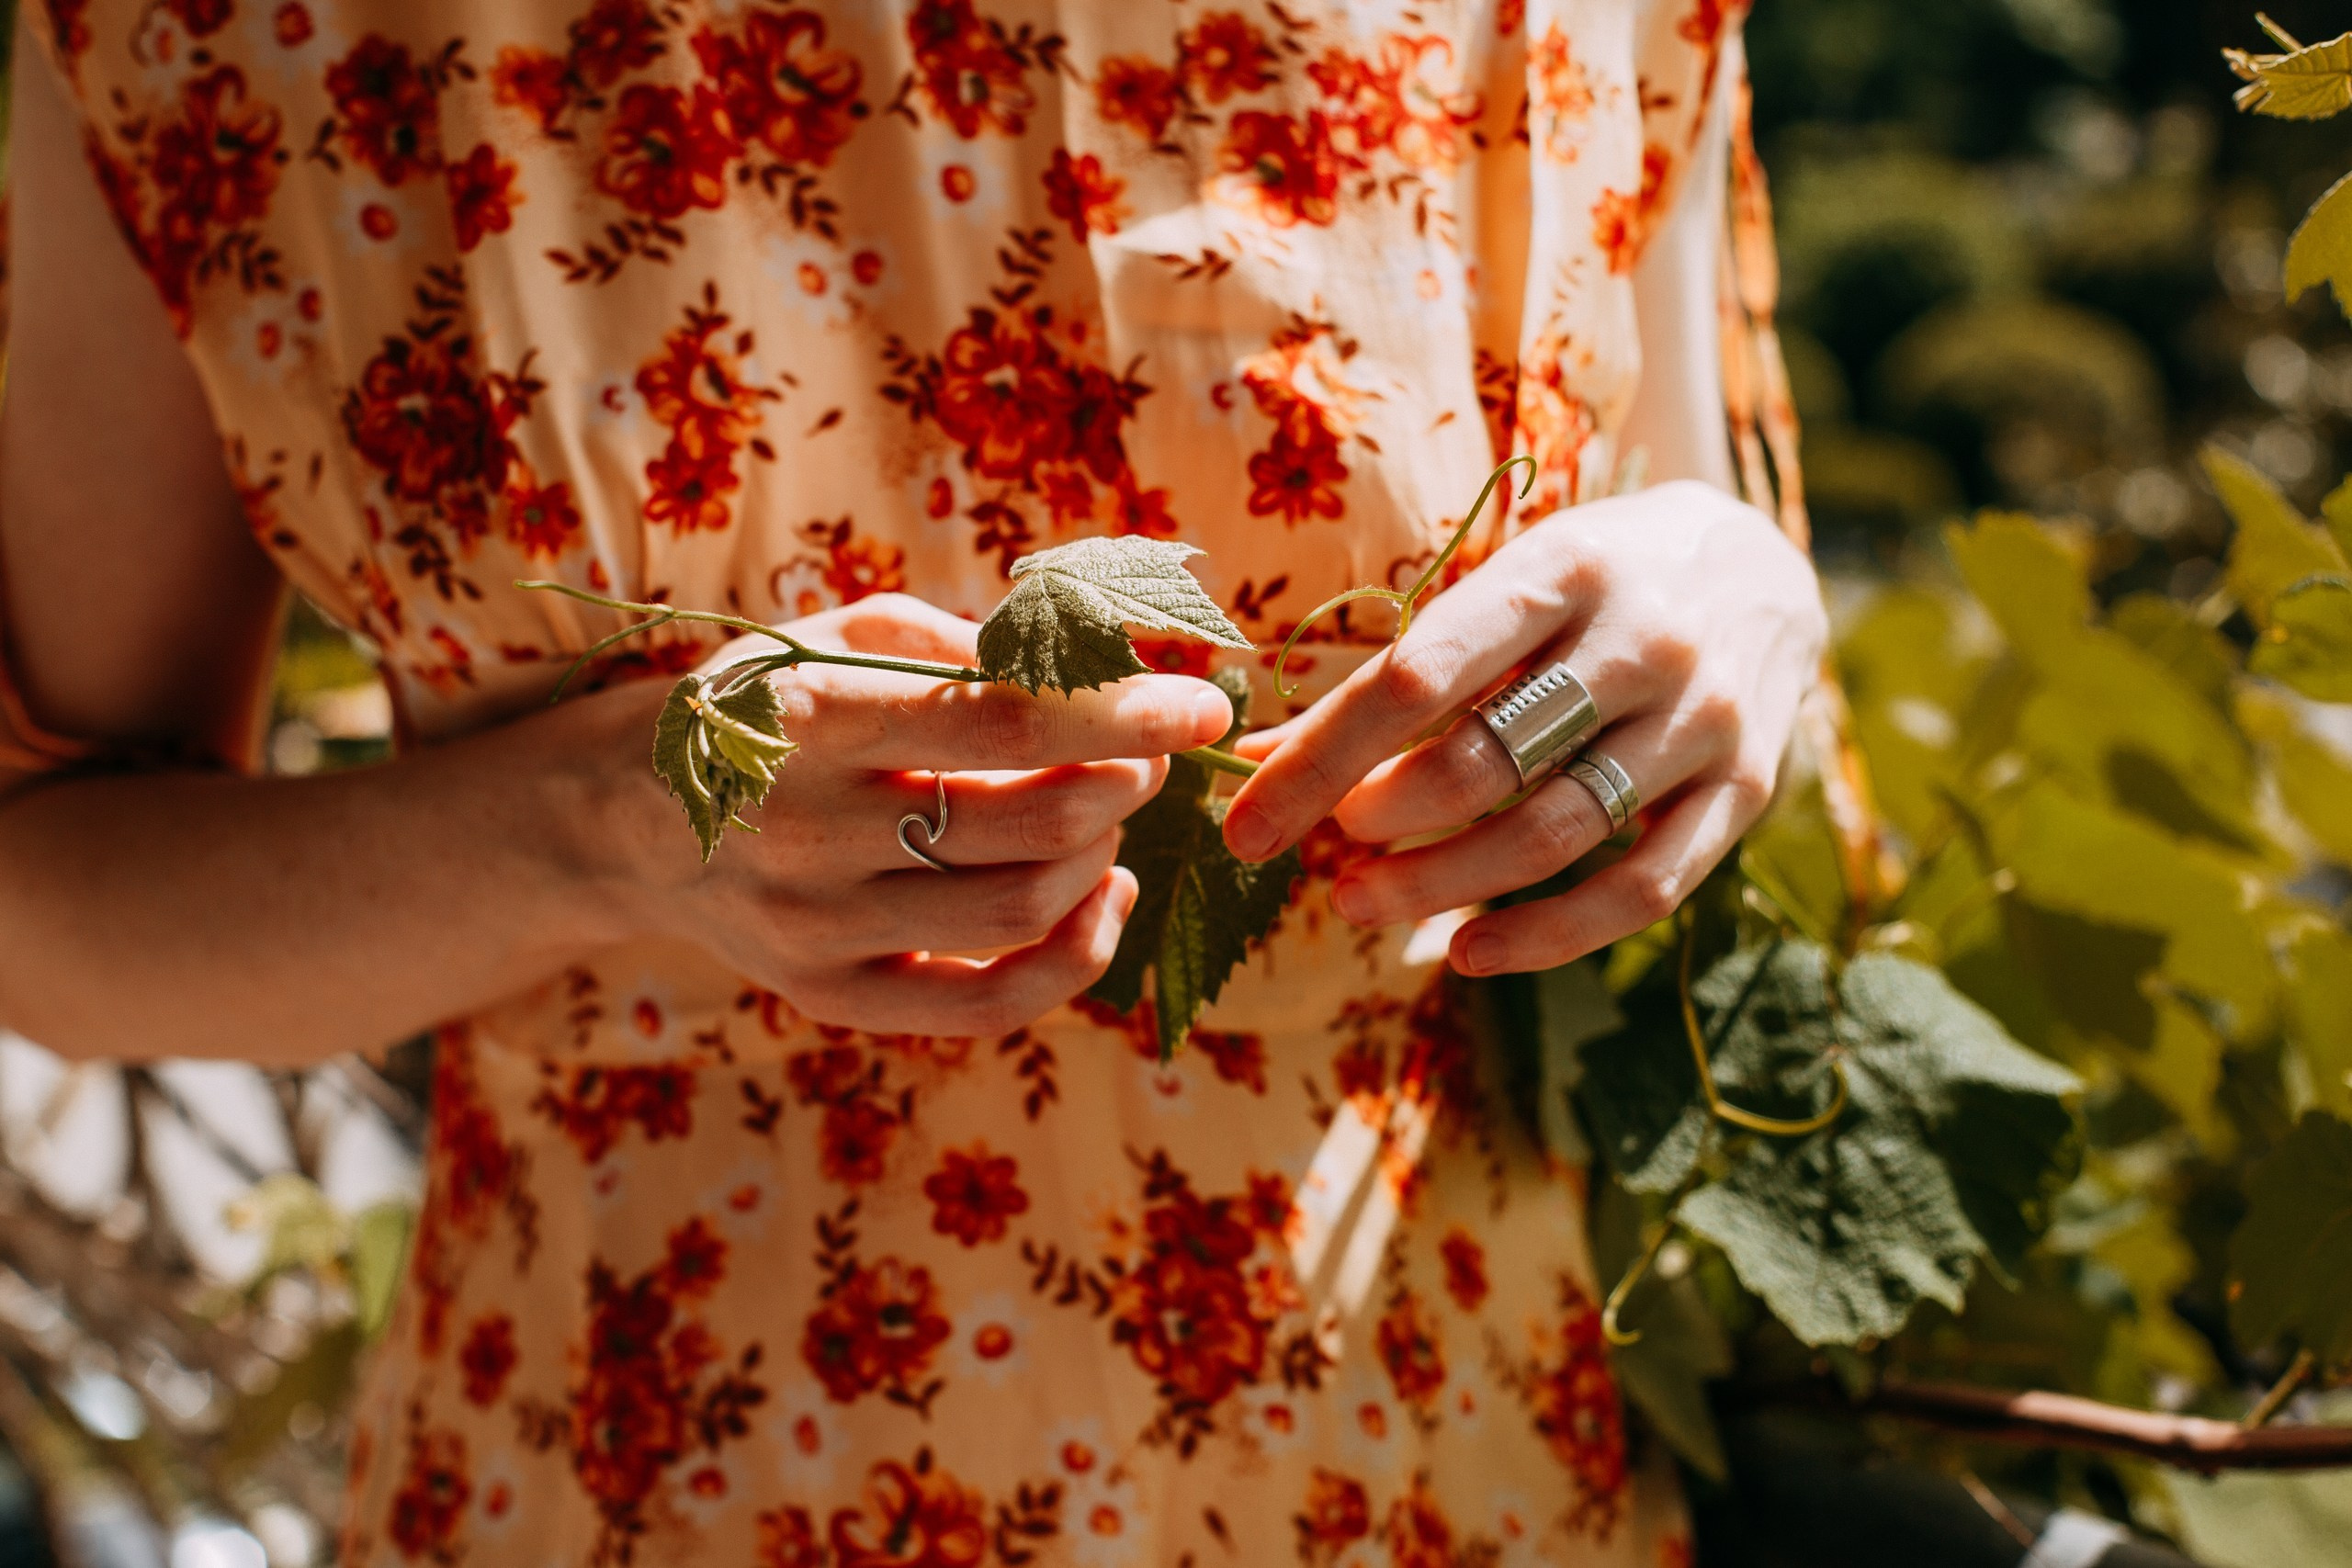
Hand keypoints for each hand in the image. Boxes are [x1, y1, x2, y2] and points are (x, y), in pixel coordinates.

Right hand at [603, 593, 1234, 1034]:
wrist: (628, 818)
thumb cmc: (768, 705)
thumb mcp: (841, 635)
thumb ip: (970, 644)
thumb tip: (1114, 665)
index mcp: (810, 717)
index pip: (1002, 720)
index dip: (1125, 714)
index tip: (1203, 703)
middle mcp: (805, 831)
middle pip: (1030, 824)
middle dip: (1125, 780)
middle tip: (1145, 751)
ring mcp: (816, 928)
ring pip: (1021, 908)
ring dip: (1102, 852)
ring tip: (1104, 809)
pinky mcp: (831, 997)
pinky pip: (988, 1003)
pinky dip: (1077, 955)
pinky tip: (1105, 895)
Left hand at [1221, 480, 1827, 975]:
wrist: (1767, 567)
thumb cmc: (1594, 581)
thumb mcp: (1503, 587)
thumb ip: (1394, 674)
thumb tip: (1250, 758)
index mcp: (1561, 569)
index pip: (1417, 678)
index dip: (1320, 760)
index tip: (1247, 824)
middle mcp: (1641, 640)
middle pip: (1483, 763)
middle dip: (1381, 821)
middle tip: (1330, 852)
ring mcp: (1702, 719)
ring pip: (1554, 833)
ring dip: (1441, 885)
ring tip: (1364, 901)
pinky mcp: (1746, 789)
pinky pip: (1641, 889)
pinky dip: (1546, 935)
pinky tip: (1467, 949)